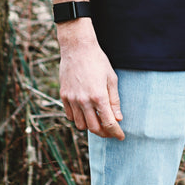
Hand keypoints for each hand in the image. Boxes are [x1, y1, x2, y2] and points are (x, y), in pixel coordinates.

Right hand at [57, 22, 124, 139]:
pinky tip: (85, 113)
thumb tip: (118, 118)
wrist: (78, 48)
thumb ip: (114, 100)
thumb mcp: (111, 78)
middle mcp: (84, 101)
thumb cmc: (98, 61)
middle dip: (104, 132)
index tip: (120, 136)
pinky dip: (78, 118)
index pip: (108, 123)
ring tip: (98, 120)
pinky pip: (70, 116)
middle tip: (110, 130)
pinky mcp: (64, 96)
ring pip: (80, 125)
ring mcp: (72, 99)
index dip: (116, 132)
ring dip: (90, 126)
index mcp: (98, 96)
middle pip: (94, 128)